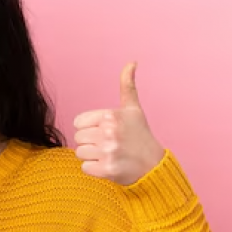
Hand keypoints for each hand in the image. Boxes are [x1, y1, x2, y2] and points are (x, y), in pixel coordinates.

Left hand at [73, 62, 165, 185]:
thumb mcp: (133, 109)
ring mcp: (107, 151)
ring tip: (109, 154)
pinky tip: (109, 165)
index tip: (105, 131)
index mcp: (111, 115)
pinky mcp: (106, 169)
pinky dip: (95, 169)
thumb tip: (132, 62)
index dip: (89, 127)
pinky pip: (85, 168)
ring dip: (92, 156)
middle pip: (78, 138)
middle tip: (109, 144)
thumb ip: (127, 86)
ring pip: (80, 153)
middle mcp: (108, 132)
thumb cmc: (140, 135)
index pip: (78, 122)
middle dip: (91, 142)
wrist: (153, 165)